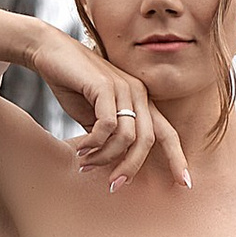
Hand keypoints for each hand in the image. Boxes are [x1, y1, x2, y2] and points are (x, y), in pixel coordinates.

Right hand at [26, 25, 191, 191]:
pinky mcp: (105, 86)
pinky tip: (80, 148)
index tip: (185, 185)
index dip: (178, 159)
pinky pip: (107, 126)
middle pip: (148, 140)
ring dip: (105, 157)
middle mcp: (138, 93)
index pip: (167, 133)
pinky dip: (94, 143)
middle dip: (132, 167)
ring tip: (85, 163)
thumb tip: (113, 164)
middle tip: (114, 185)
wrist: (50, 51)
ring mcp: (124, 87)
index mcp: (141, 101)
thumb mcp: (94, 116)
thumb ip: (108, 137)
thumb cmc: (73, 85)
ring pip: (127, 136)